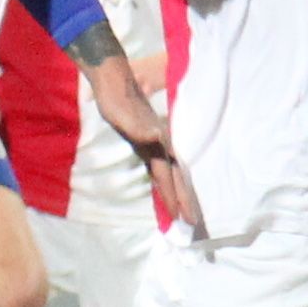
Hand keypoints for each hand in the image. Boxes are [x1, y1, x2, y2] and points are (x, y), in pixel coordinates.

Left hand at [86, 52, 202, 232]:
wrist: (115, 83)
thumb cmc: (116, 100)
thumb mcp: (124, 115)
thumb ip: (139, 128)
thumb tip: (155, 136)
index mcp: (157, 144)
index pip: (167, 177)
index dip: (174, 196)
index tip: (182, 217)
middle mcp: (160, 145)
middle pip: (174, 178)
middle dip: (183, 200)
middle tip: (192, 223)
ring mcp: (155, 144)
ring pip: (170, 173)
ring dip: (178, 191)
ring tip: (185, 209)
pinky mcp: (148, 142)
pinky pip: (161, 166)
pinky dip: (165, 178)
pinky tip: (165, 184)